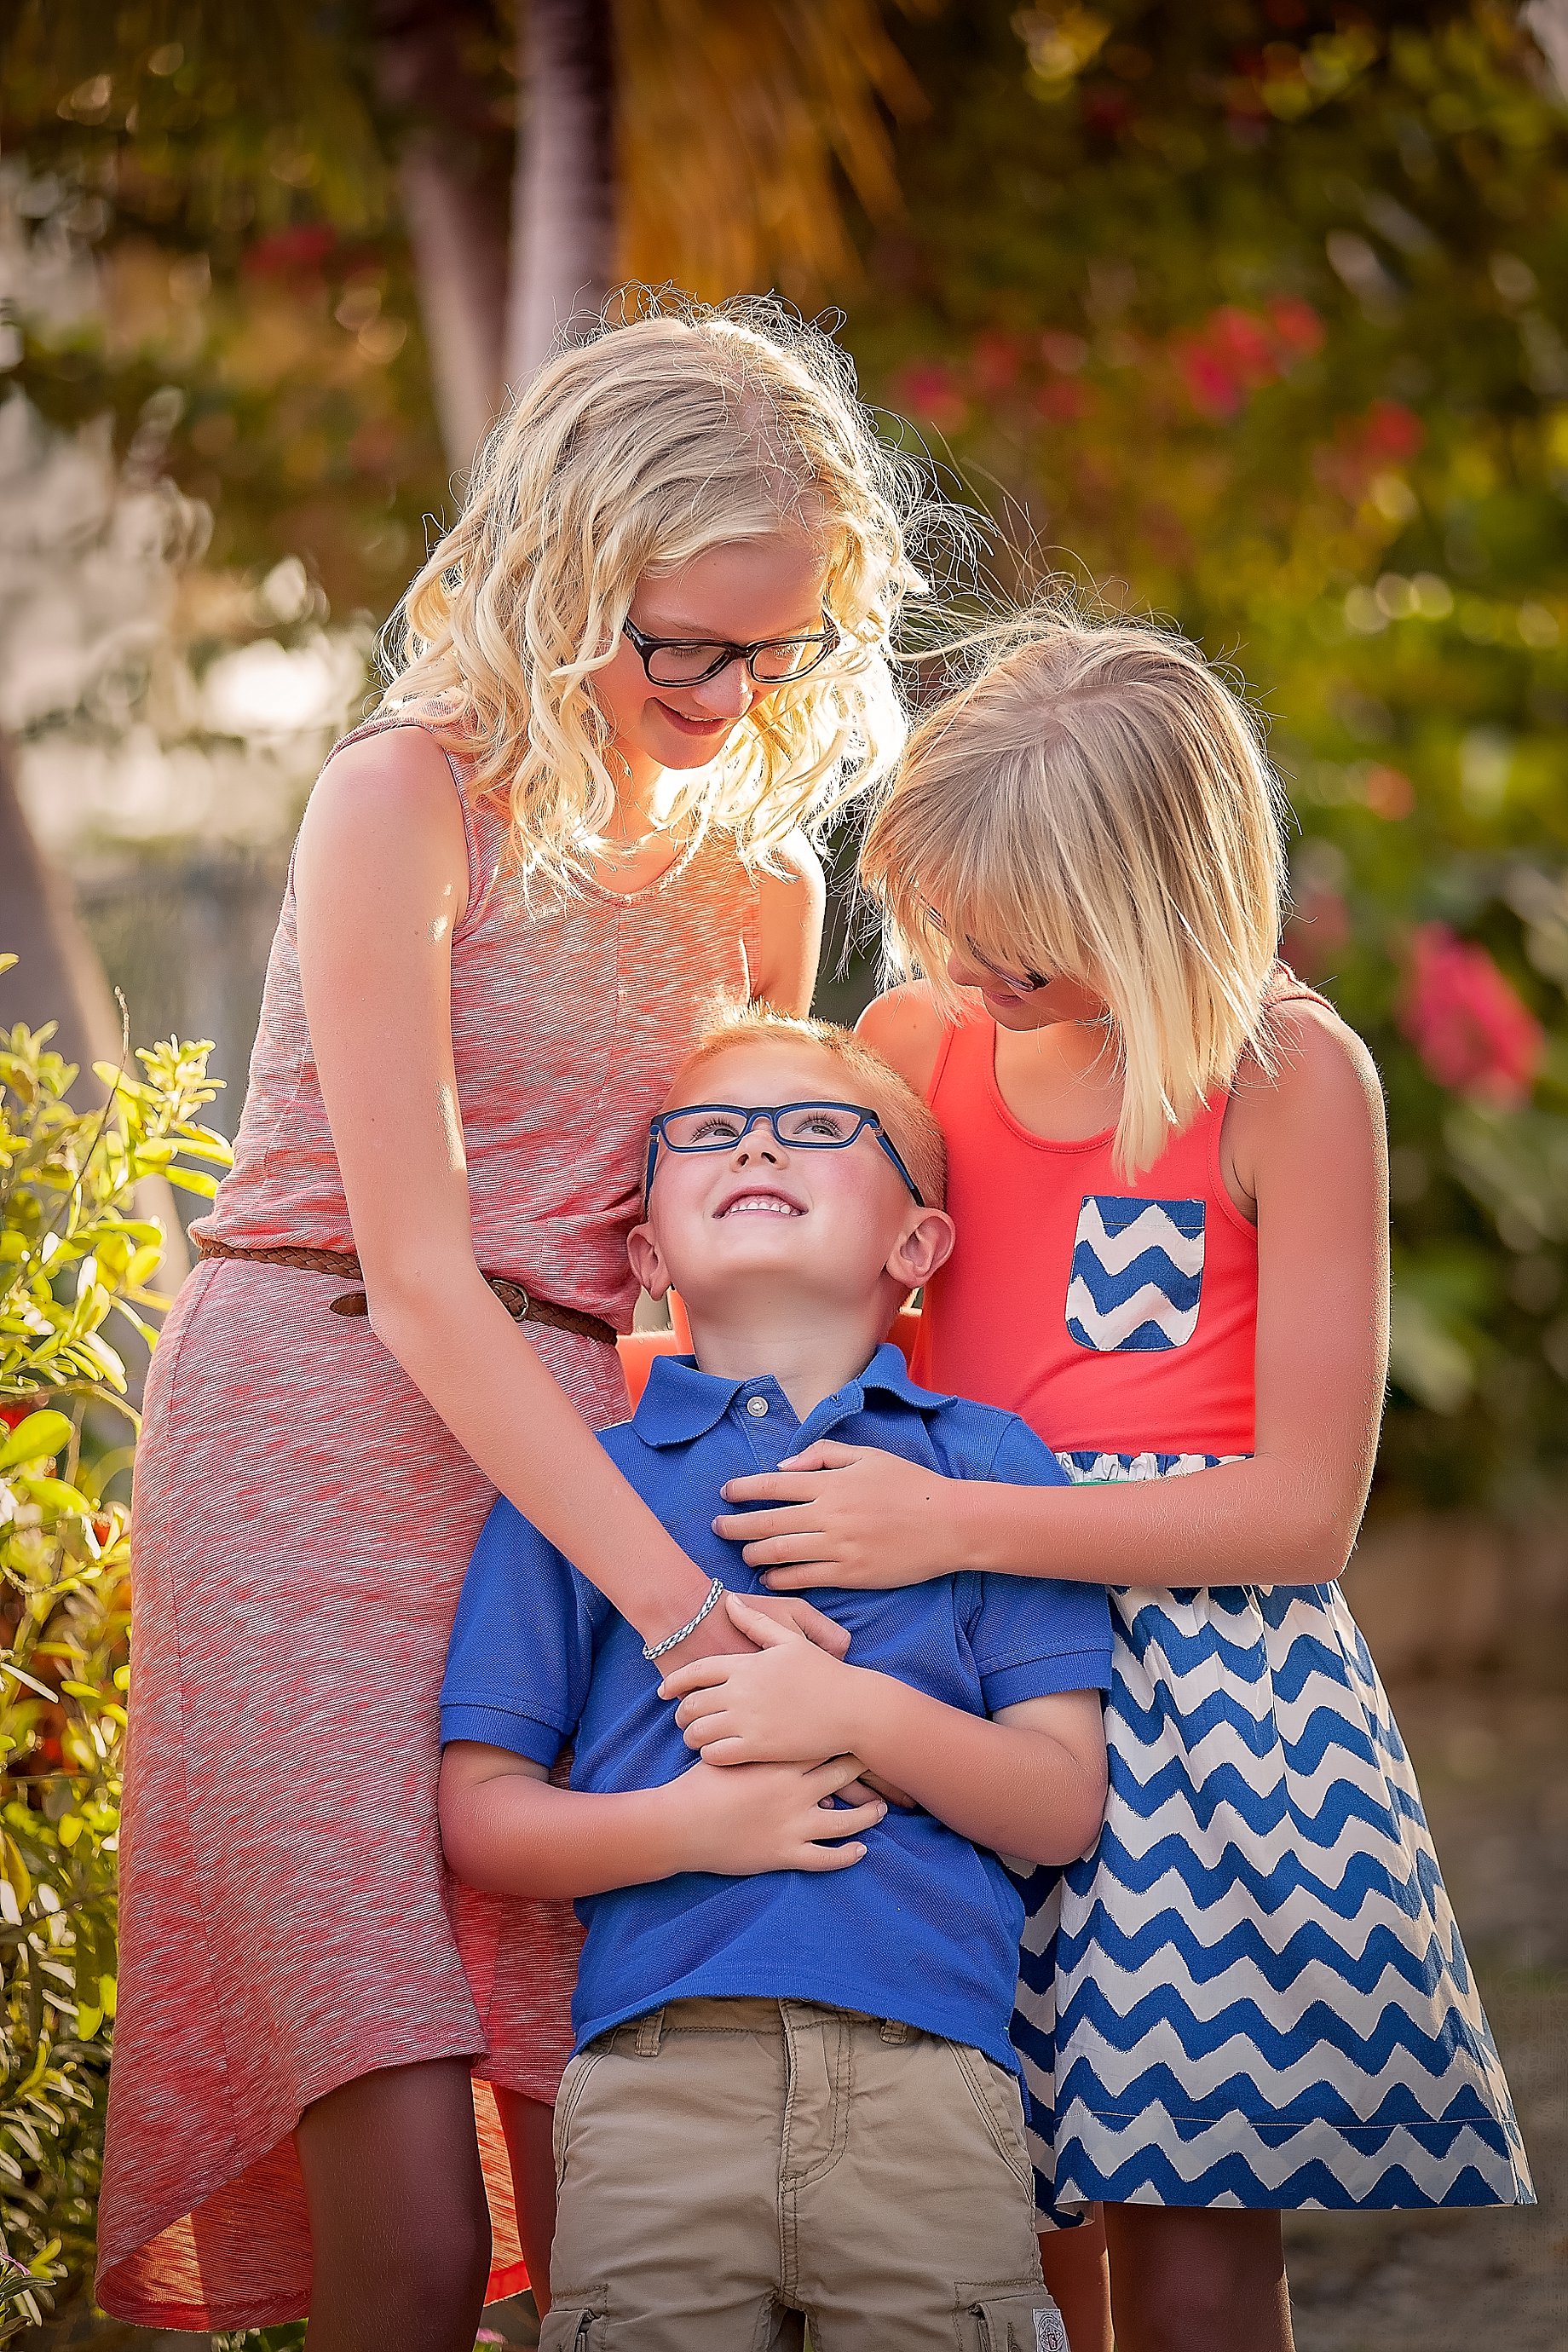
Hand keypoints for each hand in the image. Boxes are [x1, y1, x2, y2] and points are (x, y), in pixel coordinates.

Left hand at [660, 1591, 864, 1764]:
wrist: (852, 1709)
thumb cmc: (823, 1673)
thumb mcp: (790, 1639)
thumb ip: (755, 1621)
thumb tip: (728, 1601)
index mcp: (746, 1664)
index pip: (695, 1672)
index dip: (675, 1681)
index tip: (665, 1691)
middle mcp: (742, 1692)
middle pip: (691, 1704)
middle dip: (681, 1713)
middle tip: (683, 1718)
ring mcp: (748, 1721)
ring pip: (699, 1732)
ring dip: (692, 1736)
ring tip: (697, 1737)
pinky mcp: (758, 1748)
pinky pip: (716, 1754)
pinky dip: (708, 1754)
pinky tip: (715, 1752)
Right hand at [663, 1751, 883, 1875]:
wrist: (679, 1824)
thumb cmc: (700, 1783)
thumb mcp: (732, 1749)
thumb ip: (761, 1739)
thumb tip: (788, 1732)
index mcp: (780, 1761)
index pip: (827, 1743)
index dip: (851, 1738)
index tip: (868, 1732)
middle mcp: (794, 1791)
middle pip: (844, 1776)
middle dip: (868, 1772)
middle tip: (888, 1767)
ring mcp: (792, 1825)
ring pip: (845, 1822)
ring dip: (867, 1815)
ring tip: (881, 1810)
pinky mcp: (784, 1855)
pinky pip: (825, 1859)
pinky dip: (846, 1856)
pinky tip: (860, 1853)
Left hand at [712, 1441, 964, 1589]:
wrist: (950, 1524)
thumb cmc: (911, 1485)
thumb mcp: (868, 1456)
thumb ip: (823, 1455)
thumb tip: (785, 1465)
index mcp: (832, 1483)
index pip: (774, 1485)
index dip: (743, 1490)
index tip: (725, 1494)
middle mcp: (830, 1515)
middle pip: (767, 1523)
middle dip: (735, 1526)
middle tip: (718, 1528)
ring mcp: (839, 1548)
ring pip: (780, 1553)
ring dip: (753, 1554)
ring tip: (742, 1554)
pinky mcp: (851, 1575)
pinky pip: (805, 1579)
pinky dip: (781, 1578)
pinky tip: (769, 1577)